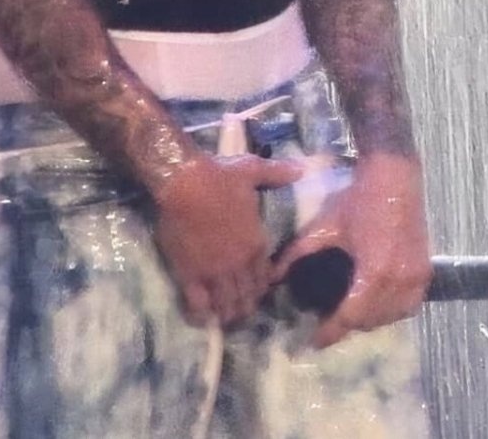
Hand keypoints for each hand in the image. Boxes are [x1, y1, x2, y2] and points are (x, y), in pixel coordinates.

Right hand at [153, 152, 304, 327]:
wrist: (184, 181)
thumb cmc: (219, 176)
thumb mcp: (251, 170)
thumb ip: (277, 173)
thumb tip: (303, 169)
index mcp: (256, 243)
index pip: (265, 277)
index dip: (261, 287)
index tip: (257, 290)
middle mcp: (239, 264)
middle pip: (247, 296)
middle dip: (246, 306)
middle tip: (240, 310)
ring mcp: (215, 272)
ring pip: (226, 304)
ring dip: (227, 313)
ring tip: (224, 318)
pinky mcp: (191, 274)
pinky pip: (198, 304)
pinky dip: (201, 314)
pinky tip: (201, 317)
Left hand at [270, 152, 430, 347]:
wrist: (394, 175)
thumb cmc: (358, 198)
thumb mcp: (325, 225)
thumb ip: (299, 252)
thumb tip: (272, 274)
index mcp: (374, 273)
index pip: (350, 317)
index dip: (331, 332)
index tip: (313, 340)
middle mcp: (399, 282)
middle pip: (371, 321)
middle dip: (348, 324)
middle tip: (327, 321)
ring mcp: (416, 279)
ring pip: (391, 317)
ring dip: (371, 319)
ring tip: (348, 311)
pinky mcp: (425, 272)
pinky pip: (409, 306)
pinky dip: (392, 310)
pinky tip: (375, 301)